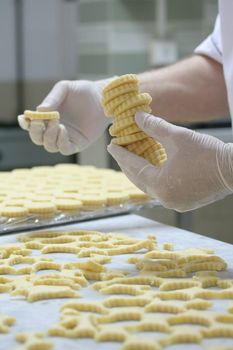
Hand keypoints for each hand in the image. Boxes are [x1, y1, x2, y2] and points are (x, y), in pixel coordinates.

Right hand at [18, 79, 111, 154]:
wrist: (102, 98)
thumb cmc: (83, 91)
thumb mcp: (64, 89)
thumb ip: (52, 99)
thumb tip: (40, 110)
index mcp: (48, 118)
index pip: (31, 125)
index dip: (26, 124)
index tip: (24, 119)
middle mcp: (54, 130)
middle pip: (38, 139)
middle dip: (36, 132)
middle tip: (41, 122)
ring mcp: (66, 138)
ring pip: (50, 146)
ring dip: (49, 136)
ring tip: (57, 123)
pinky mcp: (78, 144)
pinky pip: (65, 149)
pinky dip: (60, 142)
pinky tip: (63, 130)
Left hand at [108, 112, 232, 211]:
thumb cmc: (206, 153)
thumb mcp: (177, 137)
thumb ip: (155, 127)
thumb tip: (137, 117)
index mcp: (161, 185)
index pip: (134, 168)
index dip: (121, 155)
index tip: (111, 145)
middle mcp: (165, 198)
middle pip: (139, 180)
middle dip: (127, 165)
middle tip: (118, 152)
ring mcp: (175, 203)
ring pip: (150, 187)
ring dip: (141, 173)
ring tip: (132, 159)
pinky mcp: (184, 203)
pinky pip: (162, 190)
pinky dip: (155, 179)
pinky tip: (153, 169)